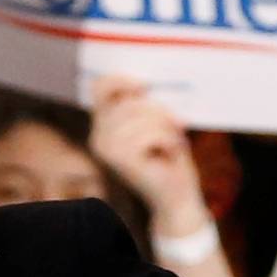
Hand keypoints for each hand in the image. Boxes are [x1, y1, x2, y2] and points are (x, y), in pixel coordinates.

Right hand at [87, 75, 204, 220]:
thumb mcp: (156, 122)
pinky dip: (168, 140)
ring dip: (166, 127)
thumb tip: (144, 84)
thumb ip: (144, 104)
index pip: (99, 88)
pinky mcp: (121, 161)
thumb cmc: (169, 156)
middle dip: (160, 110)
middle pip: (129, 102)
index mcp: (103, 125)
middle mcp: (98, 137)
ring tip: (173, 143)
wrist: (176, 196)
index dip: (121, 80)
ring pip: (141, 116)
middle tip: (178, 125)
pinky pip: (150, 134)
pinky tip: (170, 153)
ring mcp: (107, 150)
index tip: (146, 87)